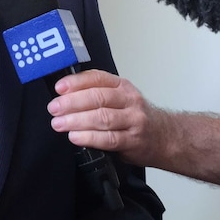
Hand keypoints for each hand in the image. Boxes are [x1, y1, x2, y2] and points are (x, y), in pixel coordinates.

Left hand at [47, 69, 168, 166]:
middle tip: (54, 108)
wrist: (165, 137)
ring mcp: (133, 120)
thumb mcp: (120, 98)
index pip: (97, 78)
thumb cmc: (135, 117)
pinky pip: (109, 139)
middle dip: (72, 102)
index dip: (76, 82)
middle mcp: (129, 100)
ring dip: (76, 120)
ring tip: (59, 123)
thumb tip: (63, 95)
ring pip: (102, 117)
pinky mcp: (133, 141)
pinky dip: (89, 138)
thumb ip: (97, 93)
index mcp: (122, 86)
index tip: (59, 87)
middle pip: (98, 97)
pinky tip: (75, 137)